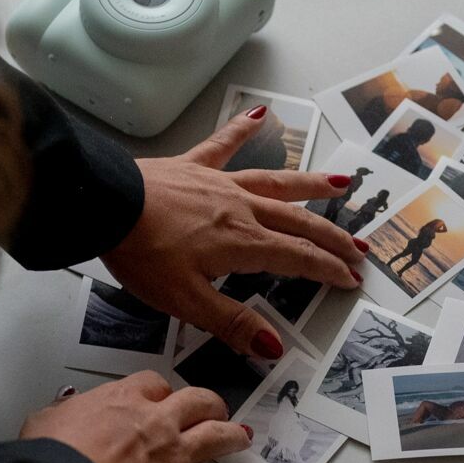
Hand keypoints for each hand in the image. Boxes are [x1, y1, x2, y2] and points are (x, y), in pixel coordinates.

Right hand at [20, 372, 255, 462]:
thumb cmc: (51, 460)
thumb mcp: (42, 422)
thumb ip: (60, 414)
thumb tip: (59, 413)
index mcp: (122, 401)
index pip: (152, 385)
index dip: (161, 391)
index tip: (161, 397)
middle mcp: (156, 424)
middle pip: (197, 403)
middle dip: (209, 405)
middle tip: (213, 409)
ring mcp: (173, 459)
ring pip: (217, 438)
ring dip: (233, 436)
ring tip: (242, 437)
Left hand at [99, 107, 366, 359]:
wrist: (104, 206)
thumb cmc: (140, 253)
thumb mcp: (186, 301)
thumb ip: (231, 322)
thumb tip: (271, 345)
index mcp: (242, 244)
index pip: (298, 258)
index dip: (328, 270)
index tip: (350, 279)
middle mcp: (240, 208)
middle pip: (298, 221)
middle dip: (332, 236)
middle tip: (359, 247)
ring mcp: (218, 184)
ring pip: (276, 183)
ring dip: (309, 185)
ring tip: (340, 181)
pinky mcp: (193, 166)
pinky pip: (224, 145)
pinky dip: (243, 130)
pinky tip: (261, 117)